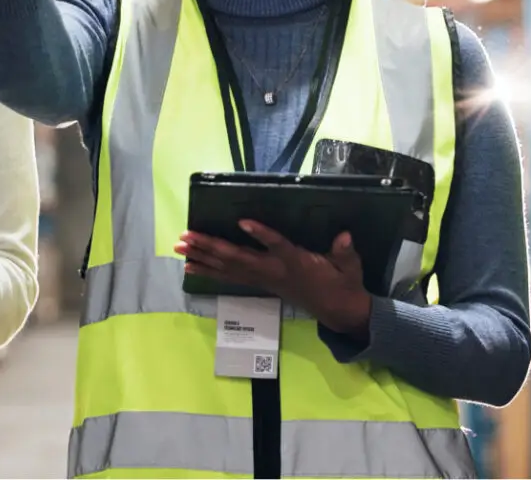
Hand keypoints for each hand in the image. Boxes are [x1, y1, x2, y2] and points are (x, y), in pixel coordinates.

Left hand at [175, 222, 371, 337]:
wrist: (338, 310)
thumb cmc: (343, 283)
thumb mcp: (349, 267)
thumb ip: (345, 252)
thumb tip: (346, 237)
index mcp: (296, 263)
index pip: (277, 246)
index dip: (261, 235)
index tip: (243, 221)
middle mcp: (274, 271)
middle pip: (239, 259)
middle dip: (211, 247)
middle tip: (186, 237)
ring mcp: (266, 279)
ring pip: (229, 268)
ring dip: (203, 258)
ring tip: (180, 248)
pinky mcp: (261, 283)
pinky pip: (230, 277)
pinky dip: (210, 270)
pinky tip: (192, 266)